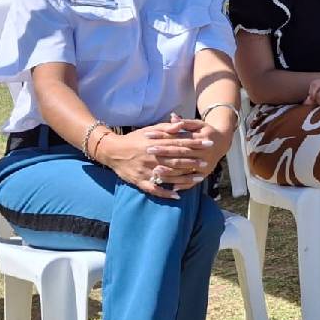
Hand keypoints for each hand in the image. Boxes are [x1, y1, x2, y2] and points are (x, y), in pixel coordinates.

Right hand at [97, 118, 216, 199]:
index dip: (195, 144)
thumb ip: (166, 128)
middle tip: (207, 163)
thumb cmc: (134, 139)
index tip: (208, 144)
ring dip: (185, 178)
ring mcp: (146, 171)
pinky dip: (165, 193)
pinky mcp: (139, 181)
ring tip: (200, 178)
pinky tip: (177, 195)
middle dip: (193, 162)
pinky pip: (154, 189)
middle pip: (176, 161)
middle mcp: (152, 158)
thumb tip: (181, 125)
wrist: (111, 150)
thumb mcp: (150, 130)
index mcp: (155, 144)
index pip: (179, 144)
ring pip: (169, 176)